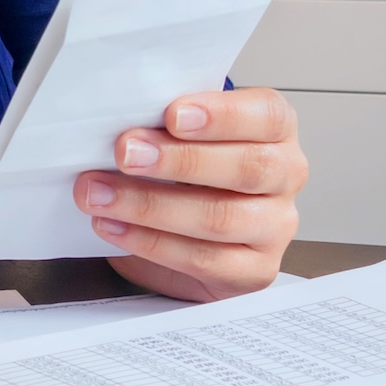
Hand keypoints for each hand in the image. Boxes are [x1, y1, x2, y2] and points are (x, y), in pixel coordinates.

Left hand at [74, 88, 305, 301]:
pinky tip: (115, 227)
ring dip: (150, 205)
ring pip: (220, 218)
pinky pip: (204, 259)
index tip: (172, 114)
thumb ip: (166, 124)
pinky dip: (152, 243)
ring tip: (100, 194)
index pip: (267, 115)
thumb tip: (118, 121)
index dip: (222, 115)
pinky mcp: (254, 271)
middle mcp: (285, 176)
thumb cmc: (188, 169)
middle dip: (178, 160)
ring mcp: (275, 227)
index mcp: (276, 130)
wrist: (190, 232)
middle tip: (124, 153)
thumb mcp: (182, 136)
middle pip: (246, 168)